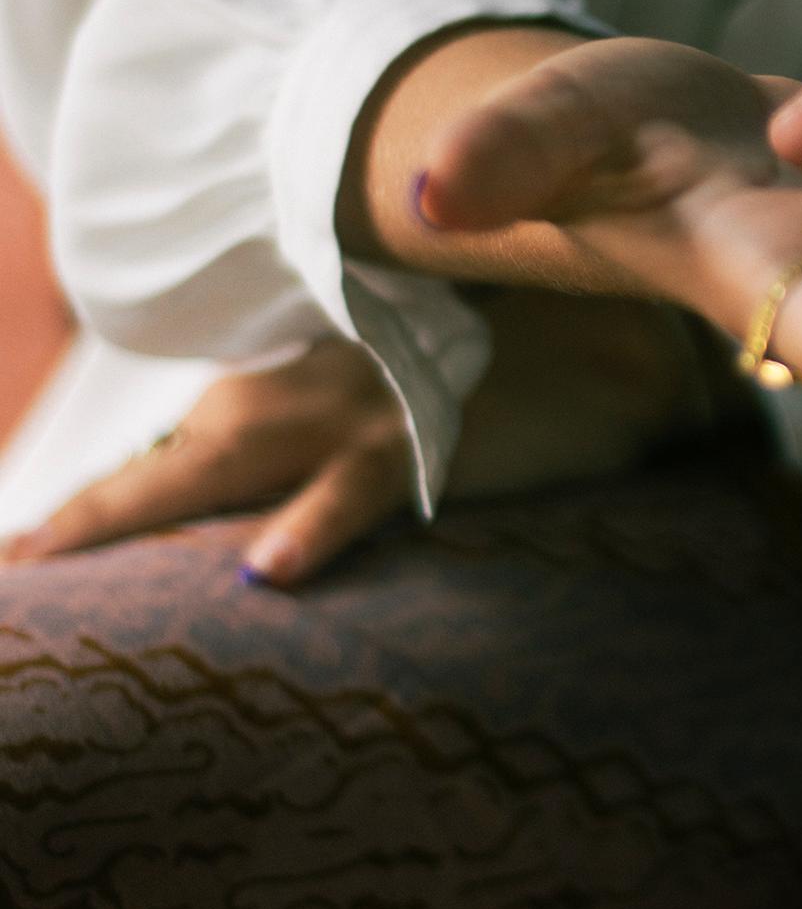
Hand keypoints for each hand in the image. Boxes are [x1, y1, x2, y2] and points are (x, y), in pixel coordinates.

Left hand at [0, 295, 719, 586]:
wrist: (633, 338)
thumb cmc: (545, 353)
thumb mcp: (438, 373)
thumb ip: (372, 402)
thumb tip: (299, 505)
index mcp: (330, 367)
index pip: (213, 427)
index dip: (135, 485)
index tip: (49, 545)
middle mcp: (330, 383)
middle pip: (193, 449)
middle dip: (102, 508)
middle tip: (20, 558)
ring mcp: (375, 411)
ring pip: (234, 460)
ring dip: (143, 504)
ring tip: (53, 554)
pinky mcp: (434, 442)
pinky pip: (361, 488)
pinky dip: (315, 525)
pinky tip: (270, 570)